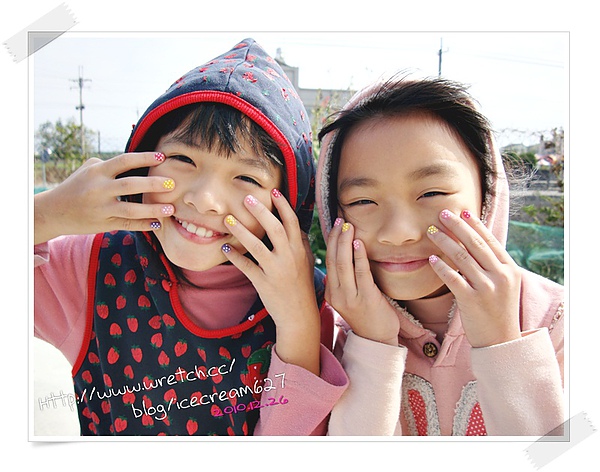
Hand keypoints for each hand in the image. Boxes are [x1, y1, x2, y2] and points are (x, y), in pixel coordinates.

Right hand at [34, 152, 175, 244]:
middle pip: (130, 185)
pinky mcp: (104, 223)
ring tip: (170, 209)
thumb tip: (136, 160)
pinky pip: (128, 224)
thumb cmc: (77, 186)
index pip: (124, 161)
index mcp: (97, 172)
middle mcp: (99, 189)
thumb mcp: (88, 170)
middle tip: (172, 184)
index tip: (162, 157)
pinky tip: (158, 223)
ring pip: (132, 209)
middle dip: (153, 184)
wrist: (54, 211)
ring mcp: (102, 208)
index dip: (144, 158)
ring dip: (153, 209)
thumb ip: (109, 164)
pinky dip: (144, 224)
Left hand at [220, 189, 320, 373]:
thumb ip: (302, 243)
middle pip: (274, 228)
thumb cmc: (301, 286)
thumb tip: (297, 225)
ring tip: (228, 220)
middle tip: (246, 198)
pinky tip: (225, 247)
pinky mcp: (263, 282)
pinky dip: (235, 257)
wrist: (299, 314)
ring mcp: (275, 270)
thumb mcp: (306, 262)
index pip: (292, 222)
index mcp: (299, 249)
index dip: (283, 205)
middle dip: (260, 211)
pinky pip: (246, 266)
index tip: (273, 191)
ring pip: (257, 246)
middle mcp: (288, 257)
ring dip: (241, 231)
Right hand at [325, 219, 400, 345]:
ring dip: (346, 243)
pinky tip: (360, 243)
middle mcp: (336, 294)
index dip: (332, 241)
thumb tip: (338, 259)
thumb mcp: (348, 298)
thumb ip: (342, 281)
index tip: (335, 225)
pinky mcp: (366, 298)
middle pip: (334, 260)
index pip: (328, 261)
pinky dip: (359, 256)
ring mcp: (350, 297)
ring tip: (348, 226)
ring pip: (344, 264)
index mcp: (330, 293)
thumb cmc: (366, 316)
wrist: (377, 339)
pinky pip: (361, 273)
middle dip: (337, 238)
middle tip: (340, 220)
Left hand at [427, 209, 521, 347]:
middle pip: (475, 244)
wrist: (500, 341)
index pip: (490, 241)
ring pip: (462, 257)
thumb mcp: (504, 286)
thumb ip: (493, 266)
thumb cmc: (498, 311)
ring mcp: (487, 288)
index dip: (474, 224)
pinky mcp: (472, 300)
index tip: (462, 211)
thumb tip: (476, 244)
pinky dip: (441, 266)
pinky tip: (431, 258)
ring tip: (431, 232)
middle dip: (457, 226)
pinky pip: (453, 278)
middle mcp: (500, 276)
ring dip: (445, 241)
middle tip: (442, 214)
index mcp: (509, 269)